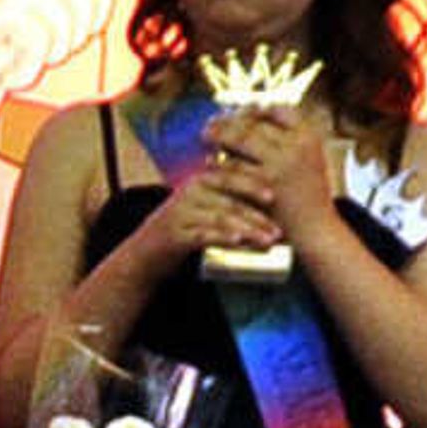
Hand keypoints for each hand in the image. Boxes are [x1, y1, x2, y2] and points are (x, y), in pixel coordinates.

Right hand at [137, 153, 282, 271]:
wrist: (148, 250)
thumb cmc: (188, 225)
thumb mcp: (206, 203)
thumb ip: (231, 195)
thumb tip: (277, 197)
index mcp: (201, 181)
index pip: (231, 177)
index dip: (253, 185)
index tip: (274, 196)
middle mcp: (190, 193)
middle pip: (230, 200)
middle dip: (257, 216)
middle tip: (279, 231)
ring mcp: (181, 214)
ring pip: (221, 218)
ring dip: (247, 230)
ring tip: (267, 241)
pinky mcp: (175, 235)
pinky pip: (203, 235)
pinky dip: (222, 237)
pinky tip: (238, 242)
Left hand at [206, 101, 336, 239]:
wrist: (315, 226)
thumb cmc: (307, 190)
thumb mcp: (308, 157)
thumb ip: (288, 136)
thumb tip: (256, 110)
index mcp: (310, 136)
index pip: (279, 109)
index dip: (256, 108)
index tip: (239, 110)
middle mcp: (296, 146)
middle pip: (256, 121)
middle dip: (229, 120)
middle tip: (210, 122)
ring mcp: (280, 164)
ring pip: (241, 140)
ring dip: (220, 136)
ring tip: (205, 136)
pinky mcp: (263, 184)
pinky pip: (233, 166)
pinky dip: (219, 161)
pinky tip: (209, 162)